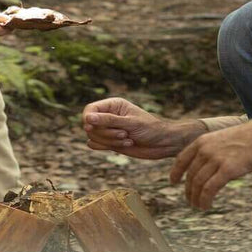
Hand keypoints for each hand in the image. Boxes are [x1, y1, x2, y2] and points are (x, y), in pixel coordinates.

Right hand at [82, 97, 205, 159]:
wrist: (164, 143)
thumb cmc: (150, 128)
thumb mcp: (130, 123)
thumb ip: (108, 121)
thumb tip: (87, 118)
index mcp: (112, 105)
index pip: (90, 109)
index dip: (88, 118)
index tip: (91, 127)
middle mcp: (108, 116)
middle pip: (90, 125)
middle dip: (105, 132)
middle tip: (124, 134)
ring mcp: (109, 129)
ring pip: (94, 136)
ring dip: (109, 141)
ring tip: (128, 140)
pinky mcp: (111, 142)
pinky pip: (97, 145)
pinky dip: (107, 147)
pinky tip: (126, 145)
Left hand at [169, 107, 251, 209]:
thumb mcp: (225, 139)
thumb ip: (214, 150)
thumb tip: (211, 165)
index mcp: (203, 140)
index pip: (182, 158)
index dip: (176, 172)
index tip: (173, 182)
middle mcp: (206, 148)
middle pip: (190, 174)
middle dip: (188, 190)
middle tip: (190, 201)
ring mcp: (216, 158)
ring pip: (198, 183)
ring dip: (196, 198)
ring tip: (198, 206)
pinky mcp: (228, 169)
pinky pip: (210, 188)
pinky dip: (205, 199)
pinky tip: (206, 206)